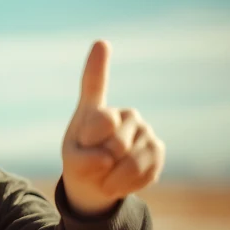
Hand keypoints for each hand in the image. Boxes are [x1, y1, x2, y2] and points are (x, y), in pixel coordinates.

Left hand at [61, 41, 164, 216]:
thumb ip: (82, 159)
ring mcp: (142, 128)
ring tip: (105, 174)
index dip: (98, 65)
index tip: (101, 43)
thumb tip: (107, 159)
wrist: (100, 185)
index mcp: (94, 110)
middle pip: (109, 134)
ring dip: (109, 173)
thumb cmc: (82, 164)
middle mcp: (121, 113)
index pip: (95, 84)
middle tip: (94, 162)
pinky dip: (124, 183)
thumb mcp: (72, 161)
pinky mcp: (157, 147)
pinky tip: (118, 181)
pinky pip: (141, 169)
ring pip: (124, 154)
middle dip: (97, 155)